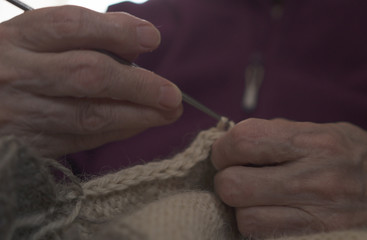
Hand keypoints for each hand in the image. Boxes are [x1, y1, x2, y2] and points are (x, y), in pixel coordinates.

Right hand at [0, 6, 181, 156]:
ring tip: (168, 113)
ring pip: (88, 115)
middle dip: (139, 85)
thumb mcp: (35, 39)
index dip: (116, 31)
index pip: (71, 27)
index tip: (152, 39)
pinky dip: (116, 132)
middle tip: (172, 95)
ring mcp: (19, 113)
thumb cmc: (13, 65)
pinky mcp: (28, 144)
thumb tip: (138, 44)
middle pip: (88, 75)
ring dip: (137, 116)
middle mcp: (16, 74)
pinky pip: (80, 140)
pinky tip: (138, 124)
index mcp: (17, 38)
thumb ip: (83, 37)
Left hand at [211, 118, 366, 238]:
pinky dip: (262, 228)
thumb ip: (281, 133)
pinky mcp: (319, 239)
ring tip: (259, 199)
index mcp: (316, 143)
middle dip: (226, 180)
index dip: (224, 148)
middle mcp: (316, 180)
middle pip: (233, 186)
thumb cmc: (366, 158)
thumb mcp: (329, 131)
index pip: (242, 142)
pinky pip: (267, 238)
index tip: (228, 153)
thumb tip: (235, 138)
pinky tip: (274, 215)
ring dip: (243, 209)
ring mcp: (319, 217)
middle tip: (238, 176)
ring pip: (245, 220)